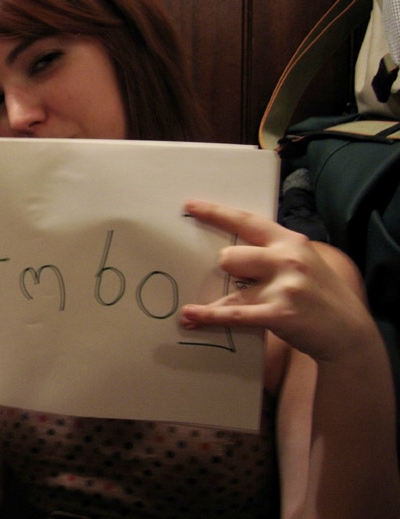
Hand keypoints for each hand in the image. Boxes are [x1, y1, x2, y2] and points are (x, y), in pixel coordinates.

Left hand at [180, 200, 374, 361]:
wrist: (350, 333)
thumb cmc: (321, 295)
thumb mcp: (304, 261)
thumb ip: (274, 251)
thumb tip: (234, 250)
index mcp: (291, 241)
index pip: (246, 221)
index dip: (216, 213)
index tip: (190, 206)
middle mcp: (287, 259)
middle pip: (230, 257)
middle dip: (226, 270)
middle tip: (235, 282)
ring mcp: (284, 287)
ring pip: (231, 288)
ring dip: (213, 301)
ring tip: (190, 311)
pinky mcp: (279, 314)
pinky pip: (234, 313)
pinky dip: (209, 317)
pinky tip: (189, 317)